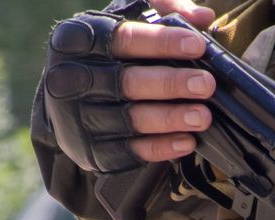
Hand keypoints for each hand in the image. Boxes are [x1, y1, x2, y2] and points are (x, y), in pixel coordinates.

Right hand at [40, 0, 216, 173]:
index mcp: (77, 39)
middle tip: (206, 85)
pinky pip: (130, 151)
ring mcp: (78, 118)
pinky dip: (160, 147)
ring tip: (203, 116)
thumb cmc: (108, 54)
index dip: (161, 43)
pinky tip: (186, 142)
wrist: (69, 102)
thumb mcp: (127, 22)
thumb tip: (201, 17)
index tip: (197, 46)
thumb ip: (163, 11)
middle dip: (171, 84)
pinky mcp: (90, 150)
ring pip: (130, 119)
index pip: (123, 39)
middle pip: (127, 82)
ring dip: (170, 119)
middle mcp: (70, 78)